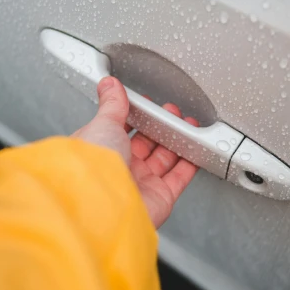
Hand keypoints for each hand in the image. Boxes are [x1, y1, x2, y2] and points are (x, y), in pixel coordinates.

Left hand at [72, 77, 198, 227]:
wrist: (104, 204)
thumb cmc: (93, 166)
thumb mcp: (102, 123)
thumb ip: (112, 104)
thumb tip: (109, 85)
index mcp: (100, 149)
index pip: (121, 128)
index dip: (137, 116)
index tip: (150, 104)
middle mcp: (119, 168)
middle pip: (146, 144)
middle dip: (161, 126)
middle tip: (173, 113)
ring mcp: (139, 184)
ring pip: (164, 159)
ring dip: (177, 142)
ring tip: (188, 125)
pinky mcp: (159, 198)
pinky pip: (179, 178)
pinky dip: (190, 163)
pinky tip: (196, 149)